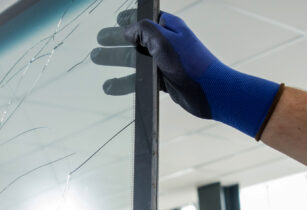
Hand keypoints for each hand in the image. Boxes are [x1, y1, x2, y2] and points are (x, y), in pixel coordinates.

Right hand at [92, 11, 282, 139]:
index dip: (130, 19)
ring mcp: (165, 63)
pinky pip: (140, 80)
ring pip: (136, 61)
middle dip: (116, 40)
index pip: (146, 19)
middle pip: (136, 40)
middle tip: (98, 41)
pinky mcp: (164, 81)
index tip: (115, 19)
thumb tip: (128, 30)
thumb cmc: (189, 63)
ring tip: (96, 60)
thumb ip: (144, 31)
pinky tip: (109, 87)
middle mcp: (167, 43)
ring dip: (116, 61)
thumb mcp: (164, 40)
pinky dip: (125, 82)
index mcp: (169, 28)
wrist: (210, 93)